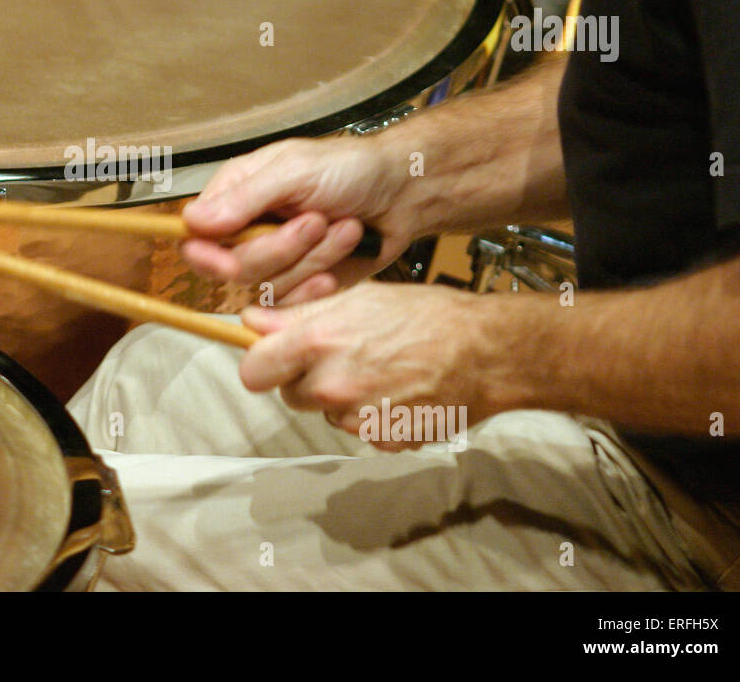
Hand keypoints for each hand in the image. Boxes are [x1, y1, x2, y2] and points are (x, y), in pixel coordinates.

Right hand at [181, 137, 415, 303]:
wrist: (402, 194)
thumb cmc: (352, 169)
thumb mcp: (295, 171)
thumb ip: (244, 198)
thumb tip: (192, 221)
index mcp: (236, 195)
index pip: (196, 236)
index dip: (207, 253)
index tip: (228, 256)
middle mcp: (248, 230)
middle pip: (231, 268)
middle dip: (278, 250)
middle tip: (315, 221)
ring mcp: (275, 261)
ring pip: (266, 286)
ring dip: (311, 258)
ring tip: (343, 227)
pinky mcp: (300, 285)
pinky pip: (293, 303)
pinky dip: (320, 283)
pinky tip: (341, 258)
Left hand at [238, 283, 514, 449]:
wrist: (486, 353)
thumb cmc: (428, 316)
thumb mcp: (360, 298)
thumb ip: (298, 315)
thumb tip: (253, 321)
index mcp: (320, 344)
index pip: (253, 370)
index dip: (261, 362)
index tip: (270, 356)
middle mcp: (332, 386)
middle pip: (289, 393)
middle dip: (304, 377)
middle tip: (338, 354)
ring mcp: (356, 419)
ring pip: (324, 411)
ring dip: (338, 396)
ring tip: (377, 368)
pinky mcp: (380, 441)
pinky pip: (357, 428)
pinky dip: (369, 414)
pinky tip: (395, 390)